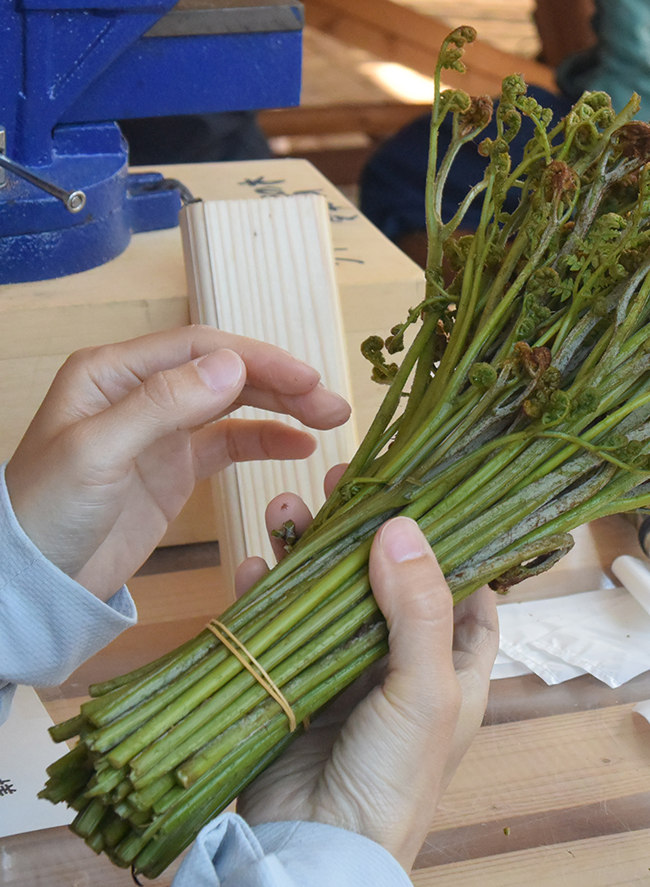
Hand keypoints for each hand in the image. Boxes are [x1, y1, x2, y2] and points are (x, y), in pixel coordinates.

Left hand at [5, 325, 350, 600]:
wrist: (33, 585)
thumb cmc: (46, 513)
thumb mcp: (98, 453)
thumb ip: (164, 404)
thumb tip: (233, 365)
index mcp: (112, 373)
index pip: (199, 348)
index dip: (258, 358)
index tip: (307, 378)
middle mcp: (140, 391)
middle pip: (225, 372)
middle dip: (282, 383)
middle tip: (332, 403)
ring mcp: (161, 430)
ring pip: (234, 404)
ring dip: (283, 407)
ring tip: (331, 419)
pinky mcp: (176, 468)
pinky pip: (230, 444)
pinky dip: (267, 441)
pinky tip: (301, 446)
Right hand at [234, 476, 498, 870]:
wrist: (317, 852)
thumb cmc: (393, 780)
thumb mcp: (423, 690)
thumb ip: (417, 608)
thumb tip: (402, 526)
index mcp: (453, 664)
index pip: (461, 585)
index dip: (442, 538)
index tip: (417, 488)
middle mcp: (401, 661)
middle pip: (384, 577)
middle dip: (362, 529)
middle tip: (340, 482)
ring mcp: (344, 671)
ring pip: (329, 592)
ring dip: (307, 550)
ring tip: (285, 507)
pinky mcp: (292, 683)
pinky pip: (279, 625)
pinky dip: (265, 592)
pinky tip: (252, 563)